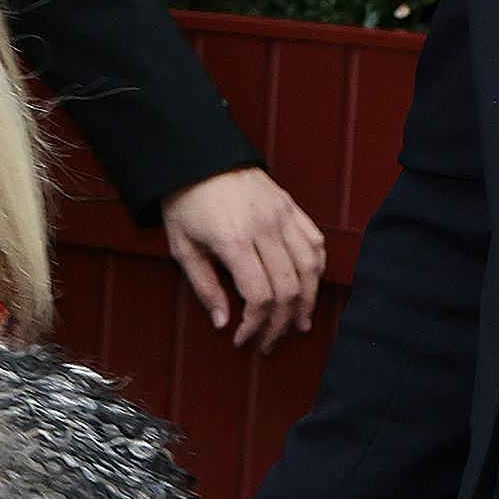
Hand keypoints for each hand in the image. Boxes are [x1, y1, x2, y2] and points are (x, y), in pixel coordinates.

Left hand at [160, 167, 325, 355]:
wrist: (197, 157)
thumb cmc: (185, 202)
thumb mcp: (182, 248)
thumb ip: (204, 287)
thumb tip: (223, 322)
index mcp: (234, 240)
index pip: (259, 297)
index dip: (256, 326)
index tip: (244, 339)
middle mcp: (264, 229)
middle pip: (288, 289)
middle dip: (281, 324)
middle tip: (270, 341)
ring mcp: (282, 216)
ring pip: (311, 269)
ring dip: (307, 301)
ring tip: (298, 323)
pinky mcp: (291, 207)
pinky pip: (315, 243)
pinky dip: (316, 270)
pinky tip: (308, 287)